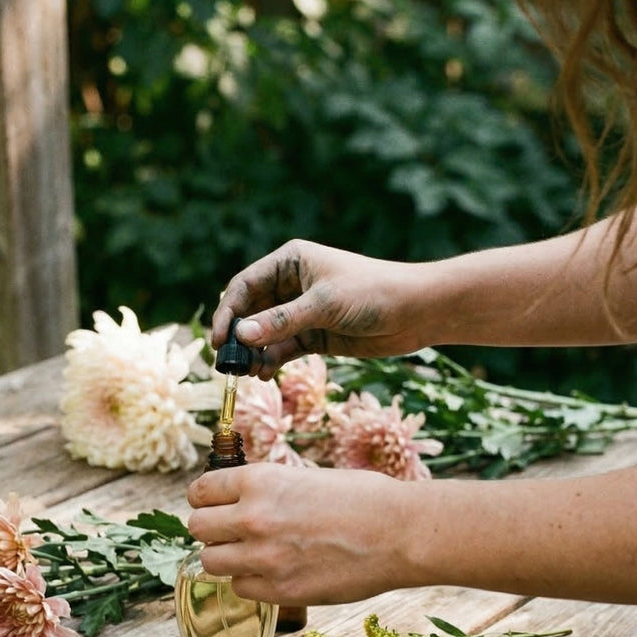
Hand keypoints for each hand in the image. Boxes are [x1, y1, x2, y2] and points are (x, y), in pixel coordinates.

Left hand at [186, 461, 412, 604]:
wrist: (400, 533)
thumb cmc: (363, 499)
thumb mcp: (305, 477)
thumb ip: (266, 491)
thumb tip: (240, 502)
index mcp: (259, 481)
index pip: (200, 491)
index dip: (206, 499)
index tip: (214, 505)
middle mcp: (253, 518)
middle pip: (198, 528)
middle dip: (211, 529)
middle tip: (230, 532)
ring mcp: (264, 558)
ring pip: (210, 562)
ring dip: (226, 558)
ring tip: (251, 554)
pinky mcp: (280, 591)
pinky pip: (241, 589)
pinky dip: (250, 582)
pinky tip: (273, 572)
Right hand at [211, 238, 429, 376]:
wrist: (416, 312)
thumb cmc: (372, 293)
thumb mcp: (323, 305)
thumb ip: (281, 321)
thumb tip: (241, 335)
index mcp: (290, 262)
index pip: (245, 286)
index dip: (228, 312)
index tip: (220, 340)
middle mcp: (291, 285)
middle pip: (250, 311)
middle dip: (237, 336)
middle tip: (226, 363)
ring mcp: (301, 312)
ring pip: (265, 334)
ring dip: (254, 353)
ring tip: (248, 373)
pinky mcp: (314, 336)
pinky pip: (282, 349)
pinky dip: (271, 361)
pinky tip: (265, 374)